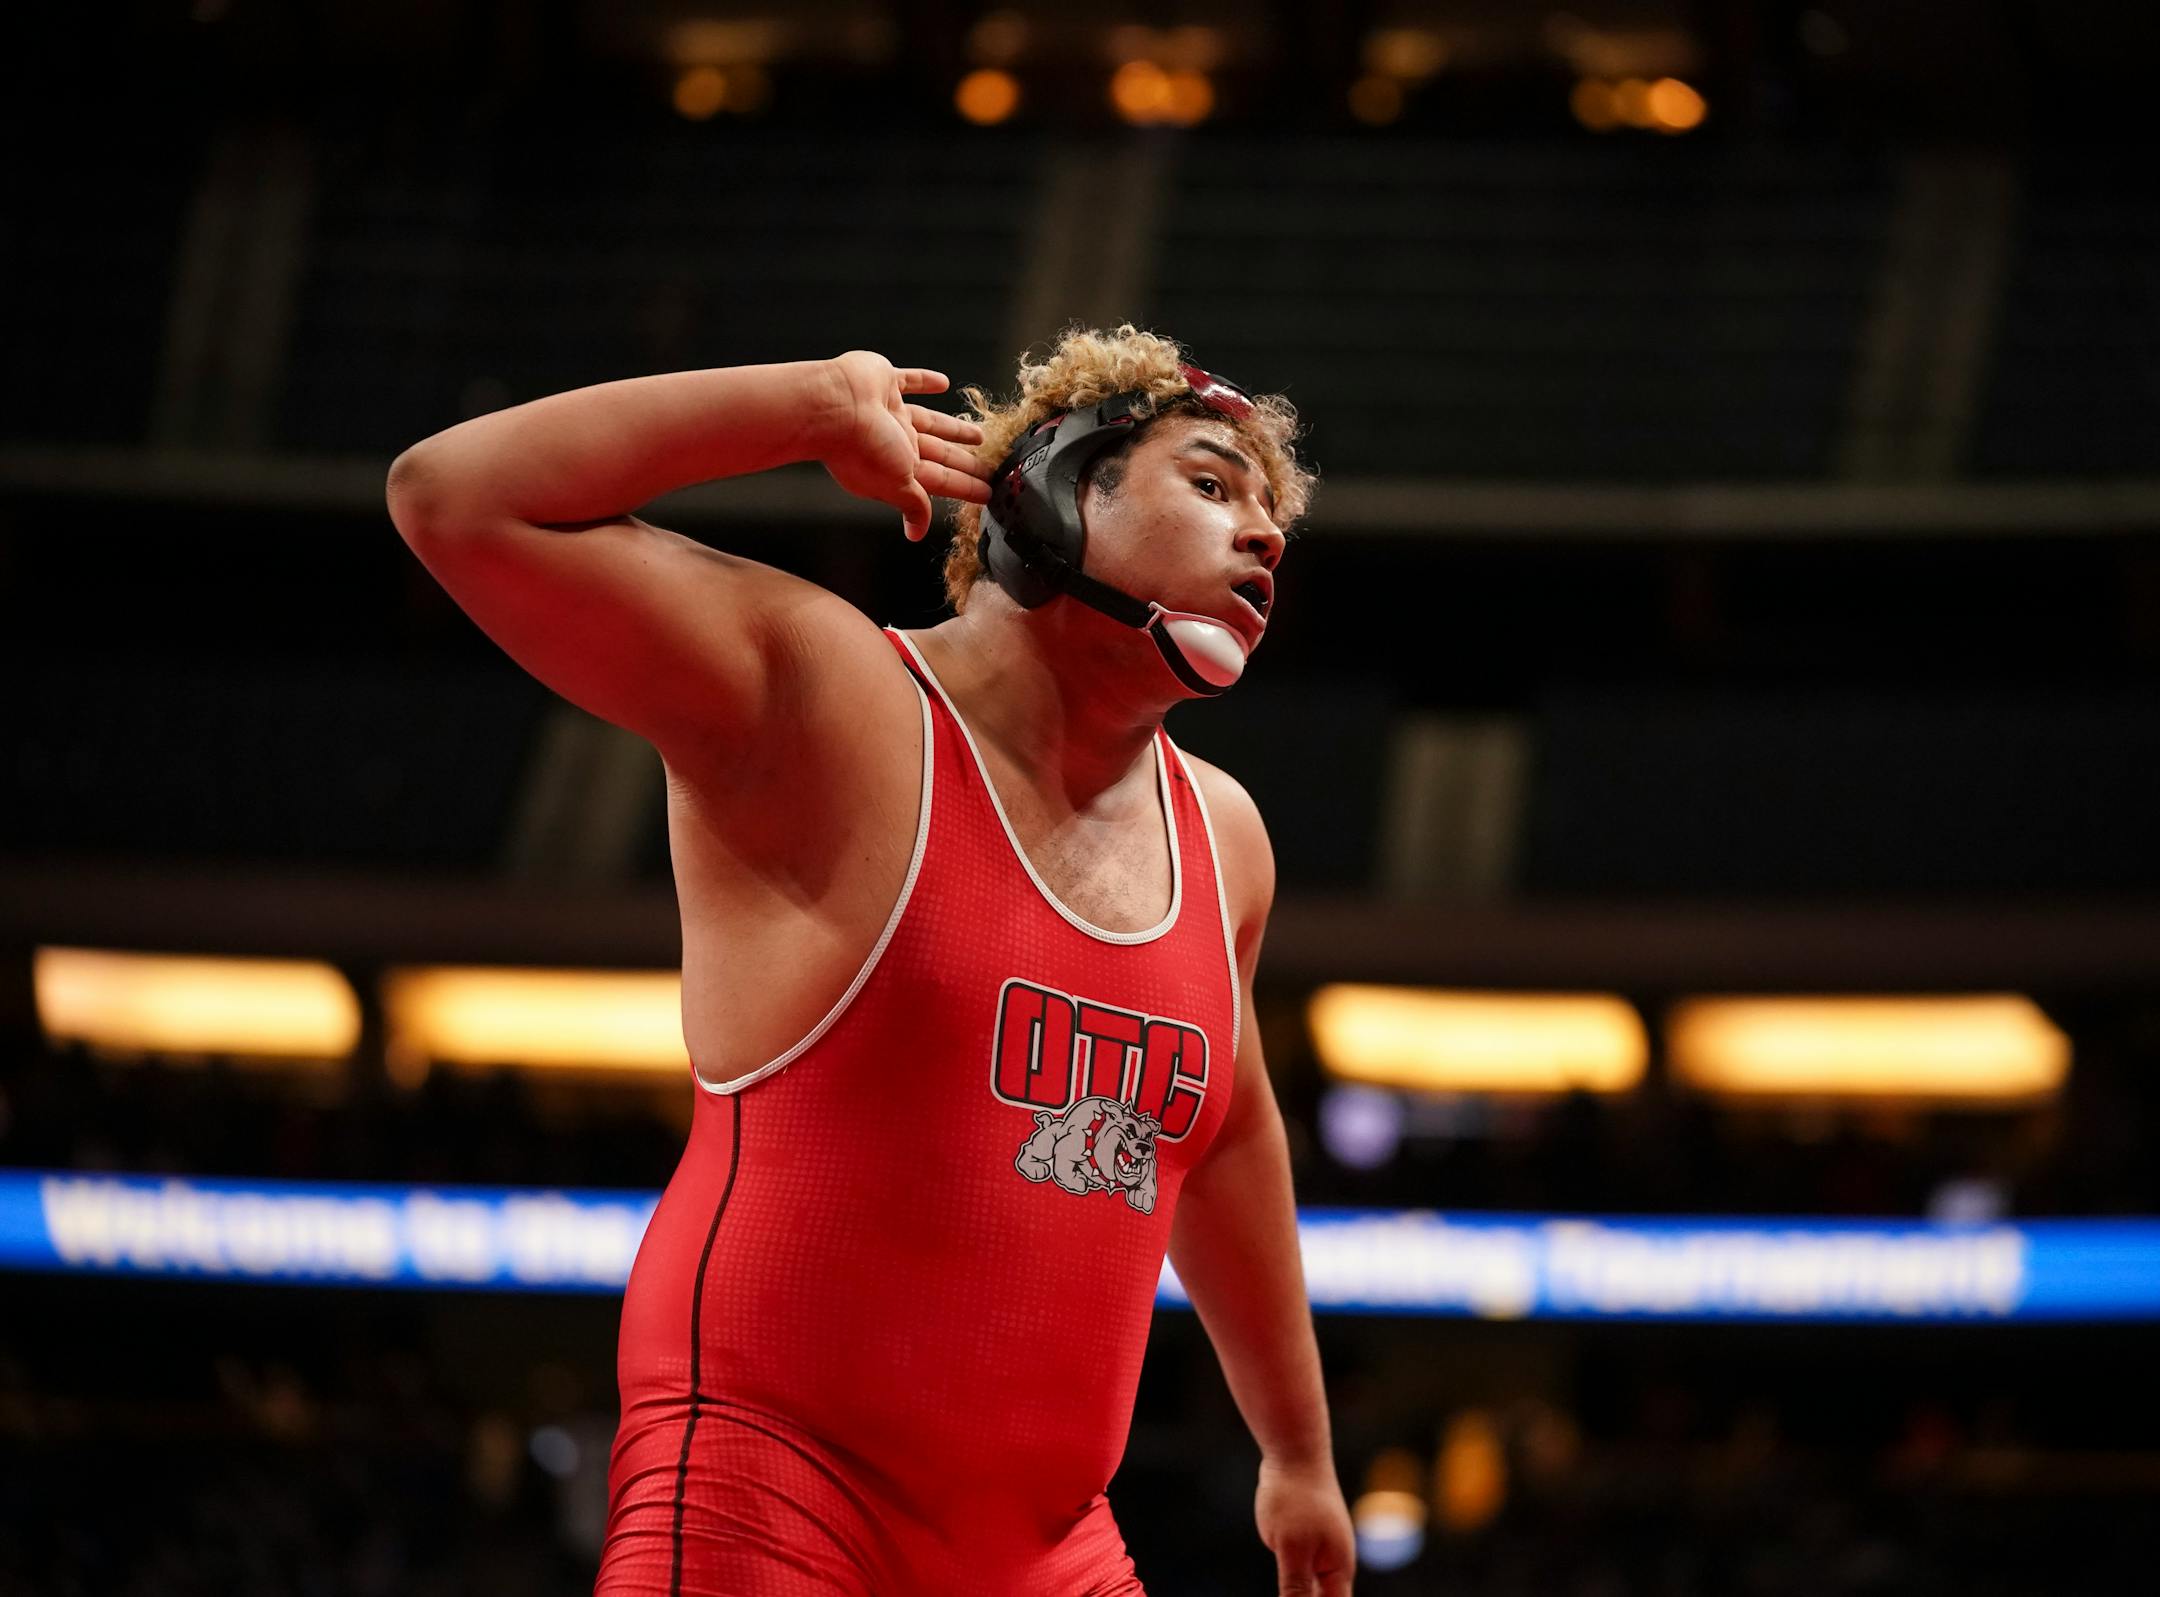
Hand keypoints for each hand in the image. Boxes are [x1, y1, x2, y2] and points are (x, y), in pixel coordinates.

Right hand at [818, 350, 992, 540]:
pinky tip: (943, 383)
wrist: (833, 407)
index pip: (942, 481)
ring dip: (954, 429)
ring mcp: (890, 411)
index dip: (965, 487)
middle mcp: (894, 441)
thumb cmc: (860, 449)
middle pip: (940, 454)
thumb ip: (913, 506)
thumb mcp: (896, 485)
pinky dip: (925, 381)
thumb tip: (917, 534)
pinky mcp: (884, 381)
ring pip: (931, 422)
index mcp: (899, 468)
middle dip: (965, 463)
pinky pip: (910, 380)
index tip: (987, 494)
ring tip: (979, 436)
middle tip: (990, 467)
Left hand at [1256, 1454, 1355, 1595]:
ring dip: (1301, 1595)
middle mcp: (1334, 1563)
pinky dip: (1293, 1583)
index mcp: (1339, 1570)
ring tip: (1288, 1591)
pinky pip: (1303, 1571)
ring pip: (1313, 1588)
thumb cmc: (1295, 1499)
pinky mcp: (1306, 1537)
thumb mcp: (1291, 1548)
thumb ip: (1295, 1586)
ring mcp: (1321, 1549)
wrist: (1295, 1453)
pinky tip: (1285, 1586)